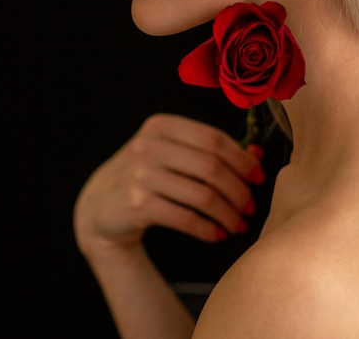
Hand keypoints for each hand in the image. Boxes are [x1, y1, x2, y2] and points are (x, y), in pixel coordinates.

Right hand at [74, 113, 263, 258]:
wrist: (100, 204)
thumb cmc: (146, 175)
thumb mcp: (172, 154)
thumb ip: (211, 151)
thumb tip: (258, 154)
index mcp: (162, 125)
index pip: (213, 138)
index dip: (242, 159)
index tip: (258, 178)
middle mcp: (149, 145)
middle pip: (212, 167)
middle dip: (238, 190)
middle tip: (250, 207)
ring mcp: (141, 174)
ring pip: (202, 195)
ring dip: (228, 214)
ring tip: (238, 224)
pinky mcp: (137, 204)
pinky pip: (186, 218)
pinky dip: (208, 229)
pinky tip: (218, 234)